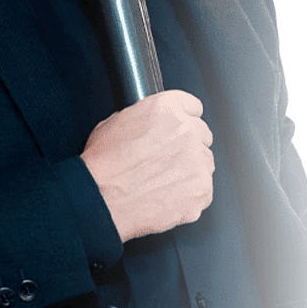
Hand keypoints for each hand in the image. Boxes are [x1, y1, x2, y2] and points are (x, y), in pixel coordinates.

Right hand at [81, 90, 213, 241]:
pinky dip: (189, 197)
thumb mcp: (116, 123)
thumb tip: (152, 124)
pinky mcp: (201, 191)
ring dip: (190, 171)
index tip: (178, 130)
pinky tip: (166, 197)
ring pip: (205, 164)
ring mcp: (197, 163)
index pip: (193, 106)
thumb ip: (144, 118)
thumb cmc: (102, 166)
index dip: (183, 120)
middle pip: (202, 135)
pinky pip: (204, 192)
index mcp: (166, 109)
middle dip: (187, 146)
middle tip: (166, 160)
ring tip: (162, 182)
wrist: (101, 201)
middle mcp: (186, 132)